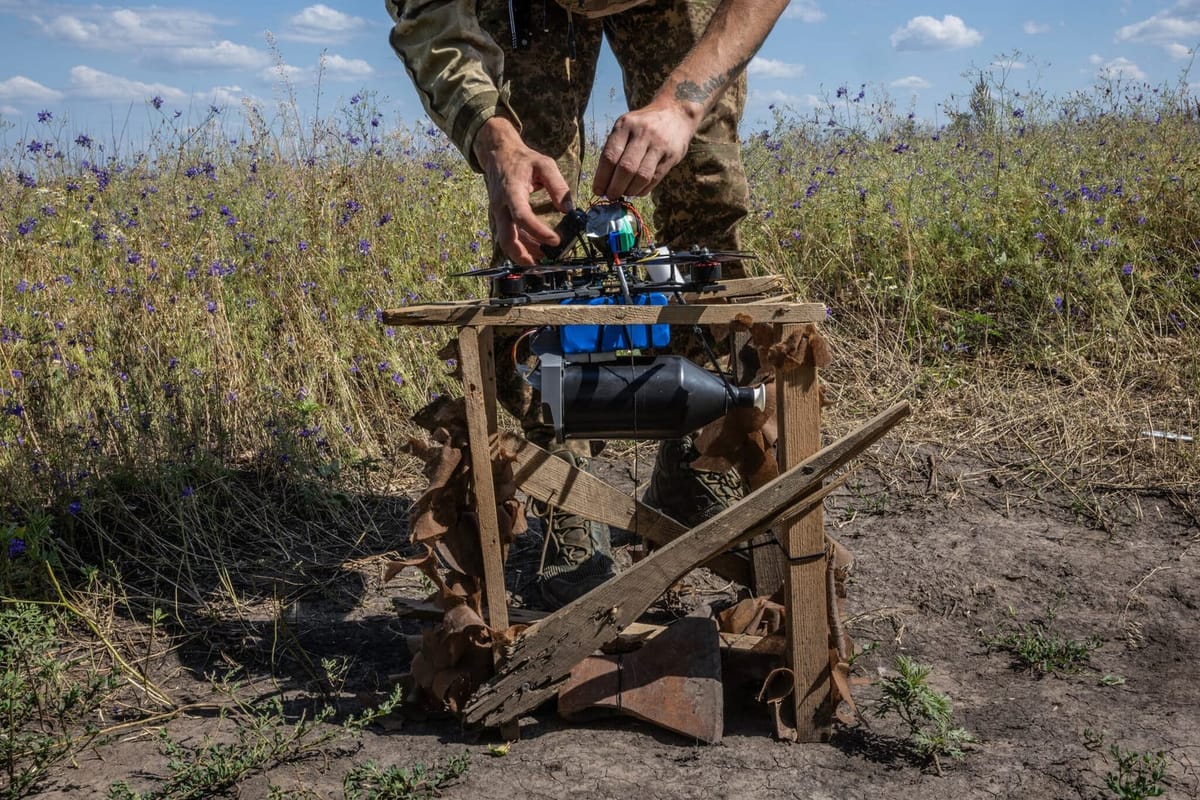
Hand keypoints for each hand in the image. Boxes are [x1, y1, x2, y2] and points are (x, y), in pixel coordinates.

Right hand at [473, 117, 572, 264]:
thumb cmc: (522, 159)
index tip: (556, 240)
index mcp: (511, 191)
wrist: (497, 154)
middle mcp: (501, 206)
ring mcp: (499, 214)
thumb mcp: (544, 164)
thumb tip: (568, 209)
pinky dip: (522, 248)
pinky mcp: (501, 218)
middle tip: (543, 265)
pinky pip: (509, 237)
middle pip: (507, 239)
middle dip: (524, 255)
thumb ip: (557, 185)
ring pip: (507, 242)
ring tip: (544, 263)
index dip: (538, 231)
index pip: (522, 216)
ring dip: (524, 255)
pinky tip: (537, 252)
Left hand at [592, 102, 698, 198]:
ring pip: (641, 176)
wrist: (675, 114)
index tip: (598, 190)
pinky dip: (643, 189)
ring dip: (629, 191)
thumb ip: (615, 149)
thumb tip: (603, 182)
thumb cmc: (642, 125)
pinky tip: (637, 191)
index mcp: (625, 125)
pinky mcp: (671, 155)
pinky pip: (655, 178)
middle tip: (610, 196)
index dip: (602, 177)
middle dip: (615, 187)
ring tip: (623, 194)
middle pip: (625, 168)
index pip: (610, 156)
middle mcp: (642, 133)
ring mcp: (659, 144)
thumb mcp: (625, 127)